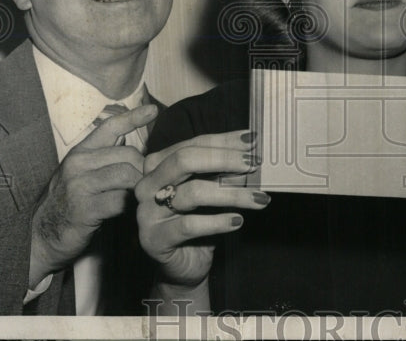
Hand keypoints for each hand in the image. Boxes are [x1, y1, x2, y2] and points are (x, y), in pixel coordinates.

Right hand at [29, 103, 157, 286]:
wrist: (42, 237)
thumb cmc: (69, 204)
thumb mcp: (82, 175)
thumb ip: (104, 159)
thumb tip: (133, 143)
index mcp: (80, 152)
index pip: (110, 126)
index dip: (133, 117)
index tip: (154, 111)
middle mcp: (78, 164)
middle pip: (128, 154)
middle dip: (144, 169)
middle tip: (149, 183)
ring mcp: (79, 185)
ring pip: (127, 175)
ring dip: (140, 187)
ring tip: (143, 197)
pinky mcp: (84, 208)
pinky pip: (121, 200)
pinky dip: (132, 206)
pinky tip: (133, 211)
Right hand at [136, 130, 269, 290]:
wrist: (184, 264)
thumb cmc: (199, 221)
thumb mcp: (211, 189)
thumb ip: (223, 170)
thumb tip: (252, 151)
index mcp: (158, 164)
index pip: (194, 144)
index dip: (225, 141)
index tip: (253, 141)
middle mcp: (147, 184)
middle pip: (185, 160)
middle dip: (224, 159)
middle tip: (253, 164)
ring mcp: (147, 212)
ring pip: (192, 193)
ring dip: (232, 194)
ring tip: (258, 198)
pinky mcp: (153, 239)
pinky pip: (190, 225)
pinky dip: (218, 222)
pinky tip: (238, 221)